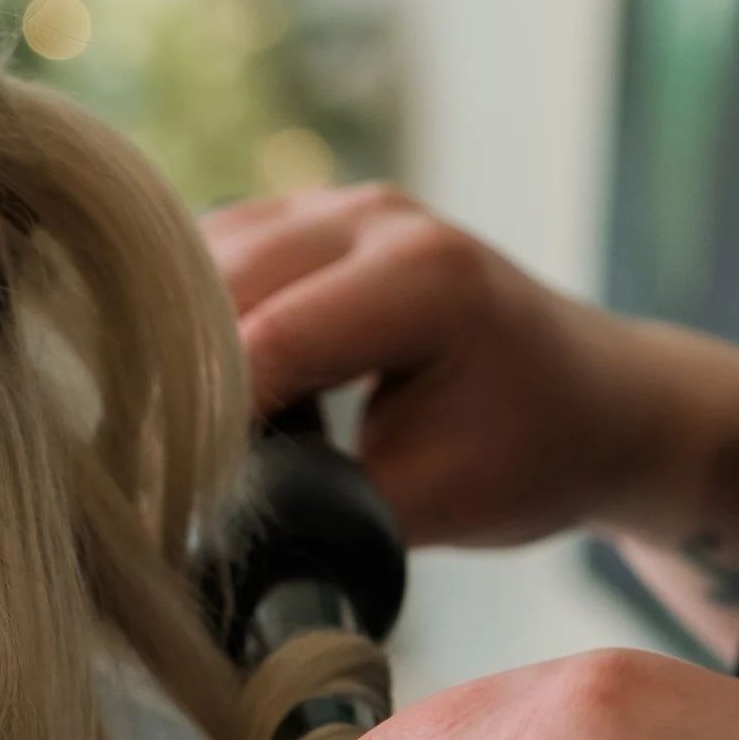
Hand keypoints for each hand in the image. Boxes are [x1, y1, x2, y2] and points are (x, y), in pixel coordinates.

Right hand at [203, 185, 738, 600]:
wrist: (599, 398)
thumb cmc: (536, 454)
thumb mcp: (437, 505)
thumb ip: (327, 513)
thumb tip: (209, 533)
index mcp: (424, 277)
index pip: (267, 343)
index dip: (200, 427)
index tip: (156, 505)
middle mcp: (375, 217)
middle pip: (216, 288)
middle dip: (168, 386)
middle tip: (139, 484)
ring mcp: (337, 206)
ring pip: (197, 263)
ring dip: (165, 350)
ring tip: (158, 443)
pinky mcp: (308, 223)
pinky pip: (211, 260)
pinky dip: (184, 327)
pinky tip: (186, 398)